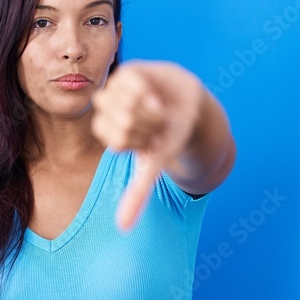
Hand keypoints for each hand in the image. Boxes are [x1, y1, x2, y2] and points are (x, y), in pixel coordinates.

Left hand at [91, 59, 203, 230]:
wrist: (192, 108)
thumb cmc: (170, 138)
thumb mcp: (154, 166)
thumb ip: (137, 194)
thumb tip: (122, 228)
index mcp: (108, 132)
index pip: (115, 140)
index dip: (140, 141)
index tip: (152, 140)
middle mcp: (107, 110)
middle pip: (120, 121)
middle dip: (147, 126)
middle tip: (157, 124)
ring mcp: (115, 90)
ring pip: (125, 102)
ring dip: (149, 109)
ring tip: (158, 109)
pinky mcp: (127, 71)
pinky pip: (129, 82)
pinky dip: (147, 91)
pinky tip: (155, 92)